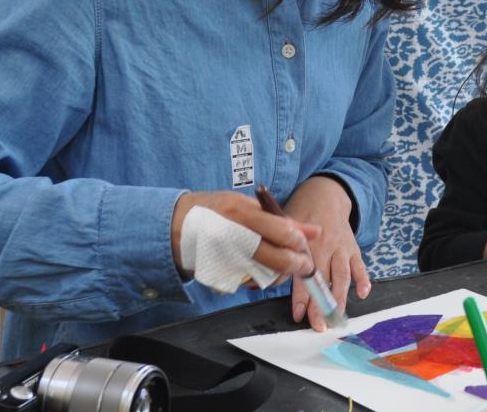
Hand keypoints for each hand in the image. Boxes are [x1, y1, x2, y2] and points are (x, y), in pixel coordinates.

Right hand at [169, 191, 316, 282]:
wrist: (174, 226)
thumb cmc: (213, 210)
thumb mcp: (245, 204)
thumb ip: (280, 219)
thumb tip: (313, 231)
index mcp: (241, 213)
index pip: (282, 231)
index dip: (299, 241)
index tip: (304, 244)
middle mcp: (234, 237)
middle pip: (277, 259)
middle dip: (298, 265)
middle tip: (305, 265)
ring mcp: (226, 259)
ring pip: (266, 275)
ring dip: (280, 274)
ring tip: (282, 266)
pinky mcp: (220, 276)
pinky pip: (249, 281)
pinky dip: (259, 278)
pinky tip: (258, 269)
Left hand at [284, 176, 366, 331]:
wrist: (325, 195)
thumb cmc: (300, 214)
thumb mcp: (284, 228)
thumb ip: (277, 253)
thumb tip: (258, 281)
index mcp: (305, 244)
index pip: (302, 275)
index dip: (301, 296)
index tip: (299, 314)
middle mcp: (324, 247)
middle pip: (323, 280)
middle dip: (321, 304)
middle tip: (319, 325)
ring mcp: (341, 248)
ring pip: (342, 276)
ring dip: (341, 297)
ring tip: (338, 316)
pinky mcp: (353, 248)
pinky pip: (360, 265)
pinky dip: (364, 279)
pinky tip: (363, 293)